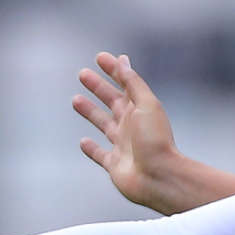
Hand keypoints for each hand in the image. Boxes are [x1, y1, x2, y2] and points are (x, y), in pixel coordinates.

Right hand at [73, 52, 183, 213]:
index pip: (126, 84)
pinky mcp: (114, 165)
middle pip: (112, 102)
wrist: (159, 177)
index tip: (100, 57)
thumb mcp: (146, 104)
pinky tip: (83, 142)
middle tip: (82, 74)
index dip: (113, 70)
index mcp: (140, 109)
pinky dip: (91, 148)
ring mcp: (123, 145)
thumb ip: (133, 83)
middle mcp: (132, 126)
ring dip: (90, 112)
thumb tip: (123, 60)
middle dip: (98, 87)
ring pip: (103, 124)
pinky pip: (100, 154)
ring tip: (76, 100)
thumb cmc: (155, 140)